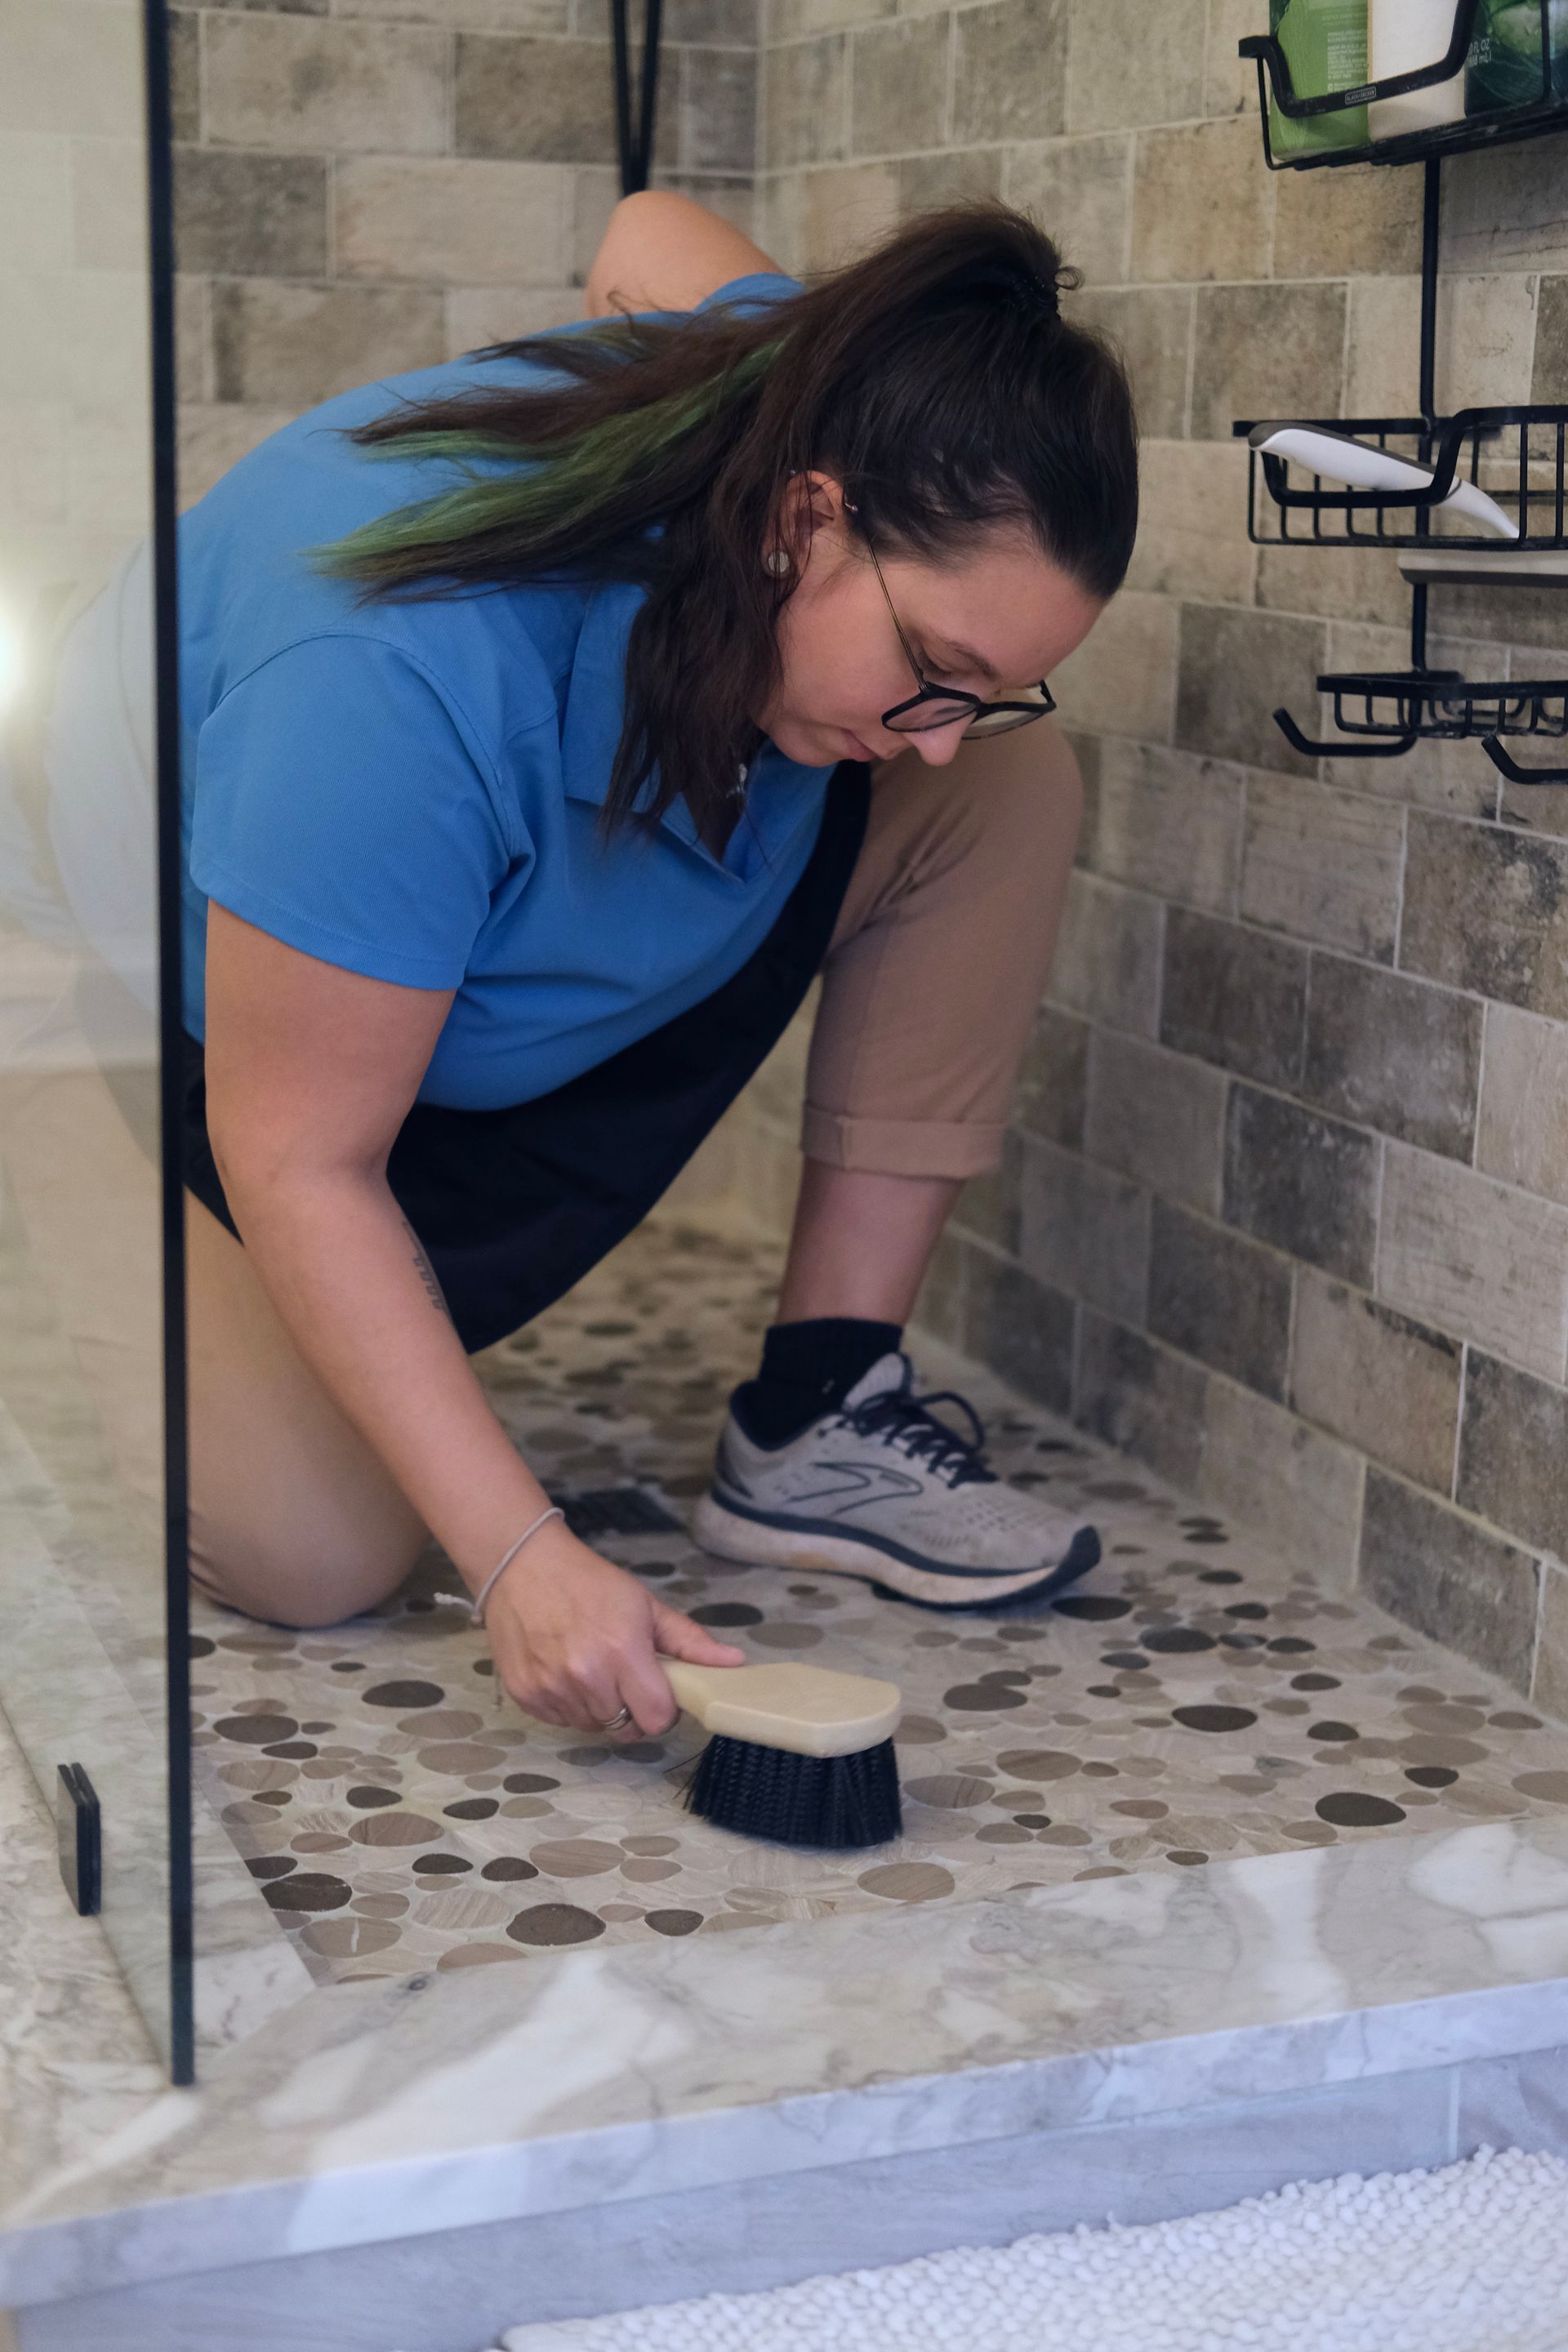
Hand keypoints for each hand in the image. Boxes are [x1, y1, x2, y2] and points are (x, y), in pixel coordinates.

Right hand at [480, 1518, 744, 1736]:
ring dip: (600, 1709)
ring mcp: (552, 1688)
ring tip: (593, 1670)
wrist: (524, 1567)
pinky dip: (570, 1705)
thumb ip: (690, 1641)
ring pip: (594, 1728)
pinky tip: (566, 1672)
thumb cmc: (590, 1583)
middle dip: (633, 1710)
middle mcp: (586, 1676)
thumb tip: (734, 1663)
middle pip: (626, 1729)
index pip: (657, 1719)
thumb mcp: (645, 1605)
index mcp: (622, 1652)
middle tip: (626, 1679)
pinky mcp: (526, 1695)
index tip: (659, 1692)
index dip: (664, 1711)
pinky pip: (562, 1721)